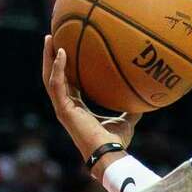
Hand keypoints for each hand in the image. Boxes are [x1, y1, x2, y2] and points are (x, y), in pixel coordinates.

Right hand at [42, 39, 139, 173]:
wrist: (109, 154)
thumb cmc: (116, 143)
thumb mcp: (126, 121)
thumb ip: (131, 110)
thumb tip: (143, 101)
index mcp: (77, 108)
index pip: (67, 83)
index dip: (65, 67)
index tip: (66, 49)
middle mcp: (66, 107)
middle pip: (54, 76)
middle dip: (51, 57)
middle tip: (52, 36)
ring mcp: (63, 108)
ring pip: (49, 77)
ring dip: (48, 57)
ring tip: (49, 37)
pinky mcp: (63, 110)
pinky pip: (57, 84)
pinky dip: (58, 68)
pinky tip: (62, 52)